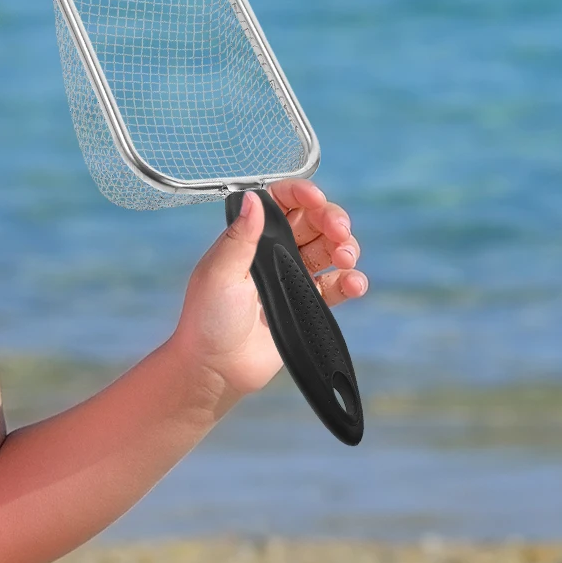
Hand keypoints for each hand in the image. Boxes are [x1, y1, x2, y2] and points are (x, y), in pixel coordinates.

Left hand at [170, 180, 367, 407]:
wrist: (216, 368)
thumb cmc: (208, 319)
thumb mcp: (219, 274)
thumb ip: (240, 237)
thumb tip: (253, 198)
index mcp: (250, 239)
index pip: (280, 203)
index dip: (300, 194)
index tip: (316, 199)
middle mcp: (273, 253)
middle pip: (314, 222)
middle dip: (332, 219)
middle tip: (339, 231)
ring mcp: (292, 278)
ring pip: (330, 250)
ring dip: (346, 247)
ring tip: (345, 259)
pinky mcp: (306, 303)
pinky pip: (336, 286)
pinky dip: (351, 281)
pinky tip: (353, 284)